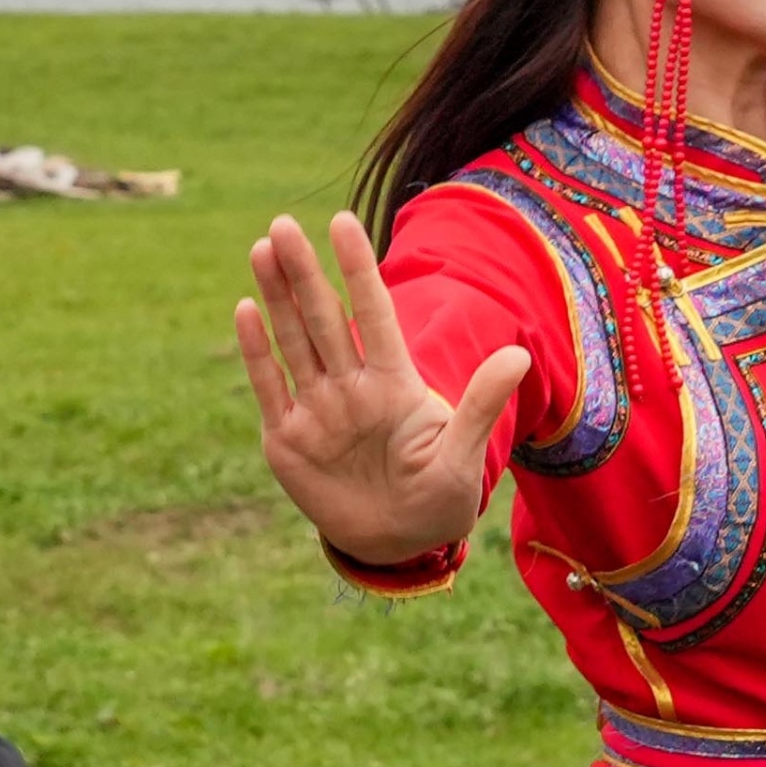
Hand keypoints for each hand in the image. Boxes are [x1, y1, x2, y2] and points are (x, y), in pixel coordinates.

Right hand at [233, 214, 529, 571]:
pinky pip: (269, 388)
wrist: (400, 543)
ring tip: (262, 250)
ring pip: (293, 342)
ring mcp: (318, 410)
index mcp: (395, 383)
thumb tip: (520, 356)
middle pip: (325, 319)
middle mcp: (352, 386)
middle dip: (304, 273)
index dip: (358, 270)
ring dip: (277, 297)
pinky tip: (245, 311)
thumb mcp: (463, 455)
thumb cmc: (439, 496)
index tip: (344, 222)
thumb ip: (481, 404)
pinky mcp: (288, 439)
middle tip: (284, 224)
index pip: (374, 314)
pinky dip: (257, 352)